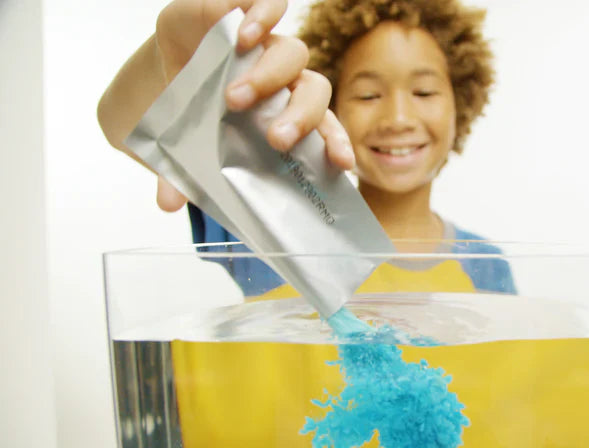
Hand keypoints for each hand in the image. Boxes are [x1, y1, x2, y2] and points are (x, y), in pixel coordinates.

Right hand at [149, 0, 353, 209]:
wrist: (175, 56)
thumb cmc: (198, 107)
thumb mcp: (188, 141)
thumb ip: (182, 173)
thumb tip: (166, 205)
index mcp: (287, 111)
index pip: (324, 127)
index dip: (335, 142)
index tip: (340, 164)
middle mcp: (287, 78)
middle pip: (314, 92)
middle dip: (300, 117)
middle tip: (274, 139)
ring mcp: (269, 44)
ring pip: (293, 54)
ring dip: (269, 78)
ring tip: (234, 98)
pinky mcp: (246, 9)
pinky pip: (270, 4)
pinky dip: (264, 15)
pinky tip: (245, 35)